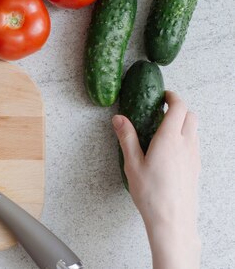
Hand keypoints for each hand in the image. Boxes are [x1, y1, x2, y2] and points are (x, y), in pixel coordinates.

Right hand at [113, 91, 200, 268]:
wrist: (172, 220)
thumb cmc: (151, 194)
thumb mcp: (132, 163)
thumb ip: (127, 137)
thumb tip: (119, 119)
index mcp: (170, 139)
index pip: (179, 107)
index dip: (172, 97)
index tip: (163, 95)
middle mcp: (186, 144)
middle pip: (190, 116)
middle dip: (178, 108)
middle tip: (162, 109)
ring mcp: (194, 157)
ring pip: (194, 130)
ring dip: (183, 122)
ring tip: (164, 129)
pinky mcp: (196, 168)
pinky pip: (194, 144)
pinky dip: (185, 137)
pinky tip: (170, 149)